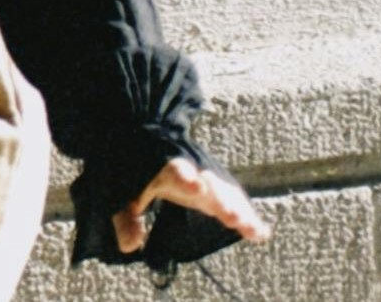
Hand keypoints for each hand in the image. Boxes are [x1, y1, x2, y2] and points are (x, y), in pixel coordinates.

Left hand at [114, 158, 270, 254]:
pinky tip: (259, 233)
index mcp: (165, 167)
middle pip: (209, 183)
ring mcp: (208, 175)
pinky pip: (235, 198)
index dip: (185, 178)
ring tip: (250, 228)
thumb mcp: (122, 191)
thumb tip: (130, 245)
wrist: (151, 135)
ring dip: (240, 209)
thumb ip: (125, 218)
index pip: (175, 171)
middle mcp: (192, 169)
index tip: (195, 186)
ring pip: (227, 190)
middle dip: (220, 198)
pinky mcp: (219, 183)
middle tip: (233, 216)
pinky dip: (247, 214)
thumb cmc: (136, 169)